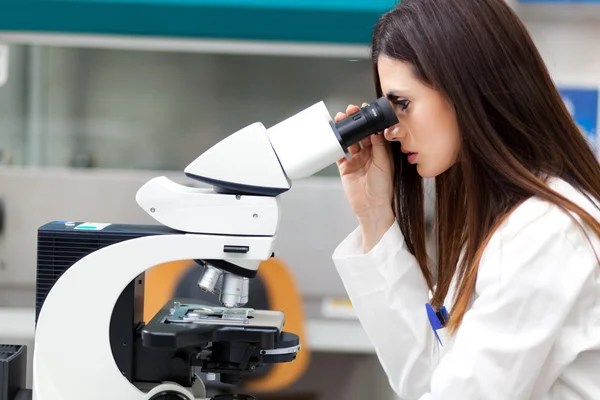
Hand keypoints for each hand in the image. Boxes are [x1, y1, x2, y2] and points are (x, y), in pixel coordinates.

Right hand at [336, 104, 394, 248]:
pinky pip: (339, 154)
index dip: (369, 121)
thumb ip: (379, 147)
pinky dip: (336, 145)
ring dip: (346, 131)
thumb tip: (376, 130)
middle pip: (361, 134)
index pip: (374, 132)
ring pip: (349, 141)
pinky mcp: (345, 168)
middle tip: (351, 112)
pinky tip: (334, 137)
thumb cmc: (382, 189)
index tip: (365, 110)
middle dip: (355, 122)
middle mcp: (368, 155)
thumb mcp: (384, 164)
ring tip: (341, 120)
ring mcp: (356, 161)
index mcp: (380, 152)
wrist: (371, 207)